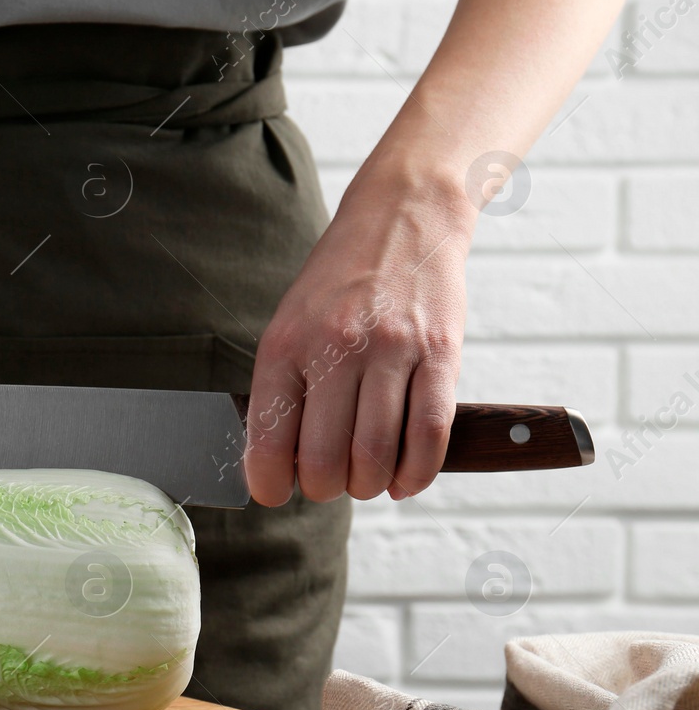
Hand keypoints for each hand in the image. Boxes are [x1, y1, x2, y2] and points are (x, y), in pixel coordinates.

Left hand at [245, 175, 473, 505]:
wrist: (401, 217)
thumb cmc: (338, 282)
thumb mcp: (289, 324)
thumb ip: (282, 388)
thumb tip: (274, 463)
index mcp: (286, 344)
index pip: (269, 438)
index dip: (268, 482)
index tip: (273, 492)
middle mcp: (335, 347)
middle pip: (325, 459)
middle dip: (323, 489)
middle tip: (326, 484)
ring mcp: (391, 351)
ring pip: (376, 455)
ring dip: (367, 486)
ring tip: (364, 481)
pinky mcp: (441, 353)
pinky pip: (429, 435)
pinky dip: (415, 473)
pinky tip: (403, 480)